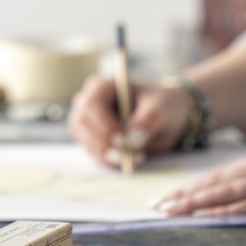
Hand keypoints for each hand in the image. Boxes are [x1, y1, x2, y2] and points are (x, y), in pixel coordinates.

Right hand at [68, 75, 191, 167]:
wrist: (163, 116)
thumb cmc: (159, 104)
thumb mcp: (161, 107)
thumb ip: (148, 120)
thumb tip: (132, 139)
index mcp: (102, 86)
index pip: (92, 104)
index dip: (104, 124)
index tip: (124, 140)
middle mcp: (87, 101)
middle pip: (82, 123)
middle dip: (103, 142)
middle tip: (127, 155)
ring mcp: (84, 120)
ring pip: (84, 140)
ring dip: (105, 153)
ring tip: (132, 157)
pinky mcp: (88, 138)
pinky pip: (91, 152)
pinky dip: (107, 159)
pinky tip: (127, 158)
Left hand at [155, 149, 245, 220]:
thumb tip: (236, 193)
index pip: (219, 174)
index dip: (192, 185)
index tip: (169, 195)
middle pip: (216, 182)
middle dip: (184, 194)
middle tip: (157, 205)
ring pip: (226, 193)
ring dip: (196, 203)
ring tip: (171, 212)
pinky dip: (226, 211)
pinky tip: (207, 217)